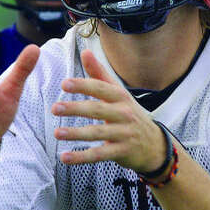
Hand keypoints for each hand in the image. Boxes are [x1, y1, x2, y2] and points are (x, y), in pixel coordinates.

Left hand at [50, 49, 168, 173]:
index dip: (83, 85)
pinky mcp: (122, 152)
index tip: (64, 84)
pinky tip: (65, 157)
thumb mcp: (118, 94)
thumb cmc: (130, 115)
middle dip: (75, 108)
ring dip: (76, 133)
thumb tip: (85, 52)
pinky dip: (82, 157)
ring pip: (97, 132)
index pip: (101, 88)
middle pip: (97, 109)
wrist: (155, 145)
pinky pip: (100, 154)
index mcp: (121, 97)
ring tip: (57, 133)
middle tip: (54, 108)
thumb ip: (99, 74)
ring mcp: (124, 133)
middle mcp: (124, 113)